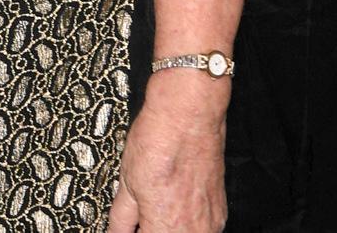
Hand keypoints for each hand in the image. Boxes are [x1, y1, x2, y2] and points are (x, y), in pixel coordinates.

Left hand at [108, 79, 229, 232]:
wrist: (188, 116)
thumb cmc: (160, 141)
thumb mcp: (127, 183)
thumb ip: (121, 218)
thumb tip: (116, 232)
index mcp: (167, 228)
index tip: (129, 228)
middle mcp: (196, 230)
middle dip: (151, 228)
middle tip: (140, 217)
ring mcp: (212, 221)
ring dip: (168, 228)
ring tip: (154, 207)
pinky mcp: (220, 209)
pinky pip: (201, 227)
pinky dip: (185, 222)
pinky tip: (171, 203)